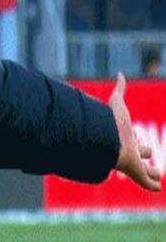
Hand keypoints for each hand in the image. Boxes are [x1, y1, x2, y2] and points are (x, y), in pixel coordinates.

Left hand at [109, 72, 161, 191]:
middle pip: (141, 150)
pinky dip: (152, 185)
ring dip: (150, 172)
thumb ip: (119, 90)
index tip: (138, 139)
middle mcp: (129, 148)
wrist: (105, 141)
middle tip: (147, 155)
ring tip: (156, 174)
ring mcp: (132, 162)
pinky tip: (156, 187)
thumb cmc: (111, 122)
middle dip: (144, 151)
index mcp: (124, 135)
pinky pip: (146, 182)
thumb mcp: (116, 103)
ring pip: (144, 168)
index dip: (138, 139)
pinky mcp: (135, 173)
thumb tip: (120, 74)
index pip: (134, 137)